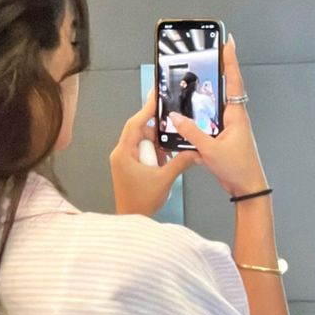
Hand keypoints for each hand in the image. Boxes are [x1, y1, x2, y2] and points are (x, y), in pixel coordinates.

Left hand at [110, 90, 197, 215]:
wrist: (131, 218)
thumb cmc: (141, 201)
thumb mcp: (165, 178)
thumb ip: (180, 162)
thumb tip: (194, 151)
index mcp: (124, 153)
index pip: (135, 124)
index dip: (147, 109)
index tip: (156, 97)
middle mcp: (121, 154)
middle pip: (140, 131)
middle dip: (157, 132)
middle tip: (172, 131)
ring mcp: (124, 160)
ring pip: (143, 142)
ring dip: (157, 145)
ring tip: (168, 153)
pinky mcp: (128, 166)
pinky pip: (142, 152)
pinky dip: (154, 154)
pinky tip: (164, 160)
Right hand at [168, 35, 267, 196]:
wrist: (246, 186)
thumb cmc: (237, 168)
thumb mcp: (210, 149)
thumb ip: (191, 132)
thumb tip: (175, 117)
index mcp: (236, 115)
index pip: (233, 81)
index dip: (230, 62)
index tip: (226, 43)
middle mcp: (233, 117)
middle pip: (224, 88)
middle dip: (216, 72)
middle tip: (208, 55)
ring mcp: (228, 127)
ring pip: (213, 106)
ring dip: (203, 98)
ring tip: (191, 85)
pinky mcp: (221, 137)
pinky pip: (207, 122)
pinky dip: (197, 120)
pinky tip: (186, 121)